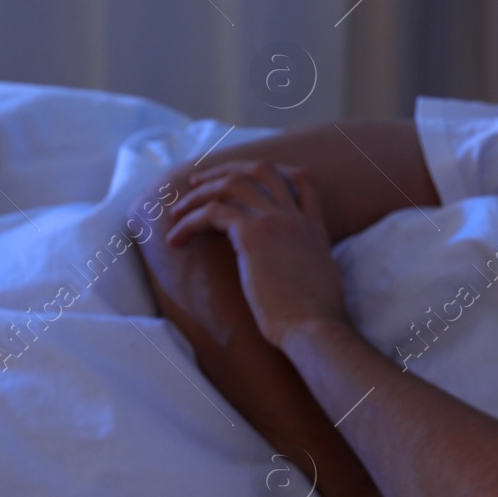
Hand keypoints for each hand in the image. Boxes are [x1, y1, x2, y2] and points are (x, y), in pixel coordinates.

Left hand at [164, 160, 344, 345]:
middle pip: (261, 169)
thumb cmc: (316, 319)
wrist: (314, 327)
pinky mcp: (253, 235)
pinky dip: (188, 223)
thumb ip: (307, 263)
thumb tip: (294, 271)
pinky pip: (211, 213)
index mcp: (315, 227)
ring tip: (177, 213)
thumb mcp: (322, 279)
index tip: (243, 179)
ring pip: (231, 185)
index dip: (271, 172)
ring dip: (199, 194)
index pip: (302, 179)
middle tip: (198, 183)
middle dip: (225, 170)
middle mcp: (295, 217)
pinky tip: (176, 241)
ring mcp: (275, 221)